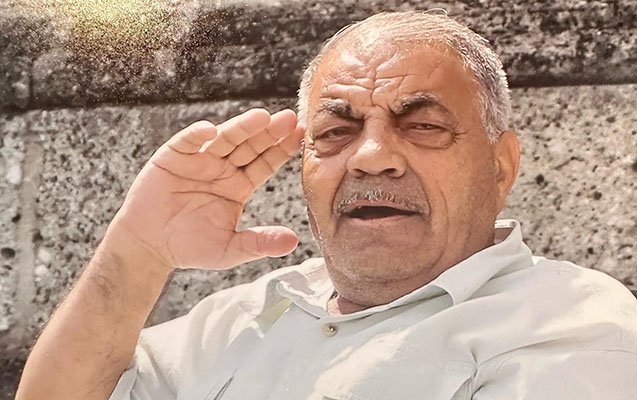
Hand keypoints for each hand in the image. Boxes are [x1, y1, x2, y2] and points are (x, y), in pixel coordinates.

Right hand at [107, 108, 302, 271]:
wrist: (149, 247)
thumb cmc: (190, 247)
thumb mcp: (230, 249)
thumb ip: (259, 243)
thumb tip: (293, 242)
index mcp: (239, 185)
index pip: (265, 163)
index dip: (282, 150)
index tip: (301, 137)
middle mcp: (222, 168)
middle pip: (250, 145)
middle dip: (269, 132)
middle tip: (290, 119)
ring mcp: (198, 160)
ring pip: (224, 139)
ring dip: (241, 127)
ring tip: (261, 117)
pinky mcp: (172, 157)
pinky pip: (187, 142)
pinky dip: (197, 135)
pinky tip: (211, 131)